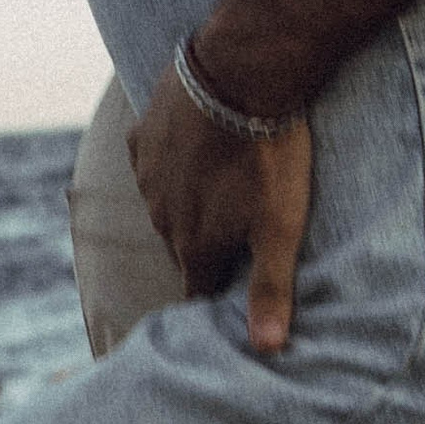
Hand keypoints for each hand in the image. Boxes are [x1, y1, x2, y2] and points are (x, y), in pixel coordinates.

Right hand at [128, 66, 316, 355]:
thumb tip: (267, 350)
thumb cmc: (268, 154)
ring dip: (190, 201)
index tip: (226, 298)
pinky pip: (154, 158)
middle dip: (207, 246)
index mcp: (192, 244)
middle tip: (239, 230)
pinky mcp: (144, 133)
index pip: (197, 289)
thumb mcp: (280, 226)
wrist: (241, 73)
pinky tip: (198, 145)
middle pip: (184, 245)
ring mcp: (147, 173)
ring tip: (225, 186)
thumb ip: (271, 288)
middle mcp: (160, 215)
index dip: (214, 295)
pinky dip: (173, 159)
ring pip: (167, 201)